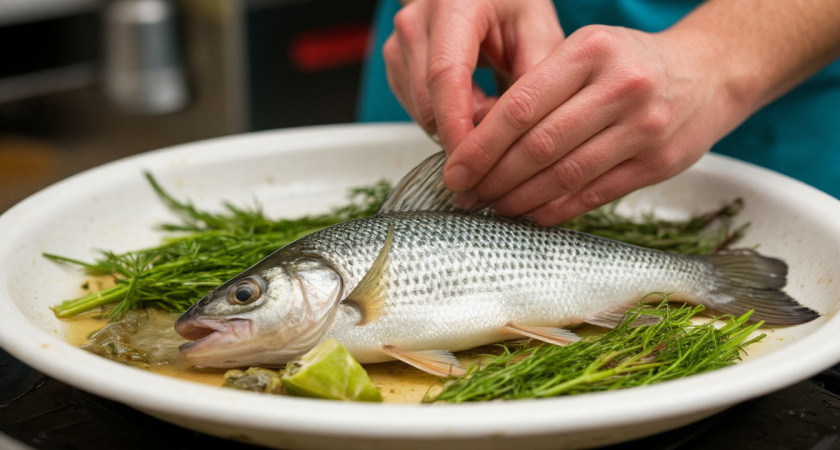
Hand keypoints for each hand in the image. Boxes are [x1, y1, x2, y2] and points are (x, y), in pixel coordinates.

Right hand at [382, 0, 563, 151]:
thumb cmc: (513, 6)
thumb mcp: (539, 32)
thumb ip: (535, 79)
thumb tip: (520, 132)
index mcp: (454, 5)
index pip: (444, 75)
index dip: (456, 124)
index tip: (473, 160)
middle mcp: (416, 21)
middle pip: (428, 101)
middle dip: (464, 130)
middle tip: (502, 127)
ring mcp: (399, 43)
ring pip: (421, 111)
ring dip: (456, 123)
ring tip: (489, 102)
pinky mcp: (396, 63)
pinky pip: (416, 109)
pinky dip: (445, 117)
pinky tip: (470, 98)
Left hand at [445, 25, 743, 225]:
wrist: (709, 73)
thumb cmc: (631, 64)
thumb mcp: (586, 54)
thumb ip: (540, 88)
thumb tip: (480, 144)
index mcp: (591, 50)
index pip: (521, 105)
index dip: (481, 145)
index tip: (454, 169)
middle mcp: (620, 86)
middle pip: (539, 145)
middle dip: (493, 178)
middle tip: (466, 195)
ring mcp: (644, 127)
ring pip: (565, 175)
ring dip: (520, 199)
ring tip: (492, 208)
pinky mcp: (658, 163)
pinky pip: (594, 195)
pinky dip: (556, 210)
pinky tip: (530, 216)